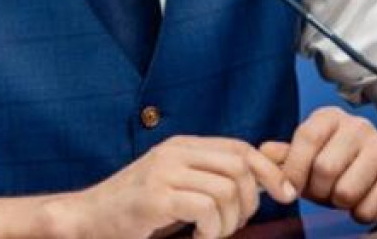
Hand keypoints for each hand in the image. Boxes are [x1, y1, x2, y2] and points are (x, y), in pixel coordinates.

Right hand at [54, 135, 298, 238]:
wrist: (90, 219)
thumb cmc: (138, 211)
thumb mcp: (178, 186)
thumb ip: (210, 177)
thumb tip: (266, 181)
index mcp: (181, 146)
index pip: (241, 148)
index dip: (270, 171)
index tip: (286, 196)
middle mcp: (173, 152)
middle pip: (240, 167)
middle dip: (250, 202)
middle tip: (231, 226)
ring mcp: (163, 172)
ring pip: (227, 191)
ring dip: (228, 224)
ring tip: (209, 236)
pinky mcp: (156, 197)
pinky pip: (206, 209)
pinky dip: (210, 232)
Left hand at [260, 107, 376, 223]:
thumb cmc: (346, 166)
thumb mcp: (313, 155)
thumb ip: (287, 155)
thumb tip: (263, 152)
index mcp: (331, 117)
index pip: (306, 137)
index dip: (295, 168)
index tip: (292, 187)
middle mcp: (358, 126)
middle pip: (325, 168)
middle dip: (319, 191)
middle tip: (326, 192)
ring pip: (346, 191)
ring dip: (340, 203)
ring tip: (346, 194)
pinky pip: (367, 208)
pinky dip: (360, 213)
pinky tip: (365, 201)